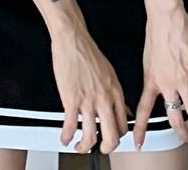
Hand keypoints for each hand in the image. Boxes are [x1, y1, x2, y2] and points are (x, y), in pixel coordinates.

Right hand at [50, 21, 132, 155]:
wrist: (73, 38)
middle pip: (112, 136)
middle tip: (101, 149)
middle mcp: (104, 99)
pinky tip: (65, 137)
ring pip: (91, 137)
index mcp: (115, 92)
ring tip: (80, 146)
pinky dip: (66, 137)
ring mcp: (88, 101)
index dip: (117, 136)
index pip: (123, 124)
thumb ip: (116, 94)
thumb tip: (123, 109)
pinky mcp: (71, 99)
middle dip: (107, 148)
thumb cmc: (88, 51)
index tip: (111, 138)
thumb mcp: (110, 73)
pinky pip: (70, 126)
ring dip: (85, 147)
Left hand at [132, 4, 187, 149]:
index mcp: (151, 81)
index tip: (138, 142)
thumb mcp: (148, 60)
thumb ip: (154, 77)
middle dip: (179, 131)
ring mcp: (183, 81)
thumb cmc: (157, 34)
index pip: (144, 110)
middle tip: (183, 137)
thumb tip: (158, 86)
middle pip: (173, 118)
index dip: (140, 129)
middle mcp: (167, 85)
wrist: (166, 18)